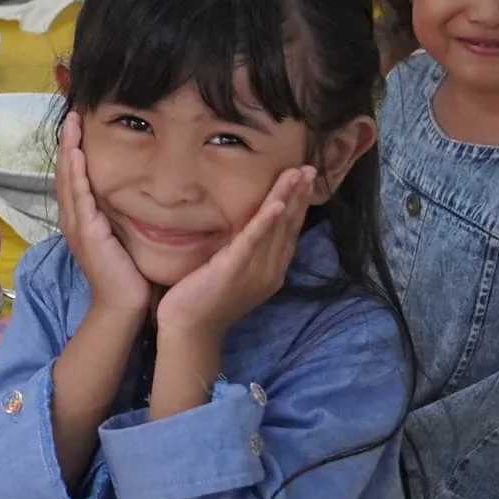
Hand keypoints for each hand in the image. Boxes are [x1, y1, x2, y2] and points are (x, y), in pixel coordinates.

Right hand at [54, 113, 154, 337]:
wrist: (123, 304)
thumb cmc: (129, 273)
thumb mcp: (124, 235)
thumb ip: (124, 213)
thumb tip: (140, 190)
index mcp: (81, 219)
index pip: (74, 177)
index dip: (74, 150)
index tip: (80, 125)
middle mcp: (73, 219)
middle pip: (66, 172)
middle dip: (68, 142)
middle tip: (72, 115)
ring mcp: (77, 224)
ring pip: (68, 179)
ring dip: (69, 150)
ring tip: (71, 124)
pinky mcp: (86, 231)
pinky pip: (78, 195)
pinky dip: (75, 172)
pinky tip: (76, 154)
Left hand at [157, 163, 315, 342]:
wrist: (189, 330)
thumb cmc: (204, 300)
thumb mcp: (232, 271)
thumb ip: (244, 251)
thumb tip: (247, 227)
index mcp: (271, 270)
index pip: (289, 231)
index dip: (298, 204)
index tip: (305, 178)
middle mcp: (270, 270)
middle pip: (288, 226)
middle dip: (300, 195)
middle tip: (309, 168)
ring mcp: (255, 271)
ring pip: (276, 228)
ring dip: (288, 198)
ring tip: (297, 175)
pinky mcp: (234, 269)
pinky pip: (253, 242)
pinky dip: (266, 222)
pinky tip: (277, 205)